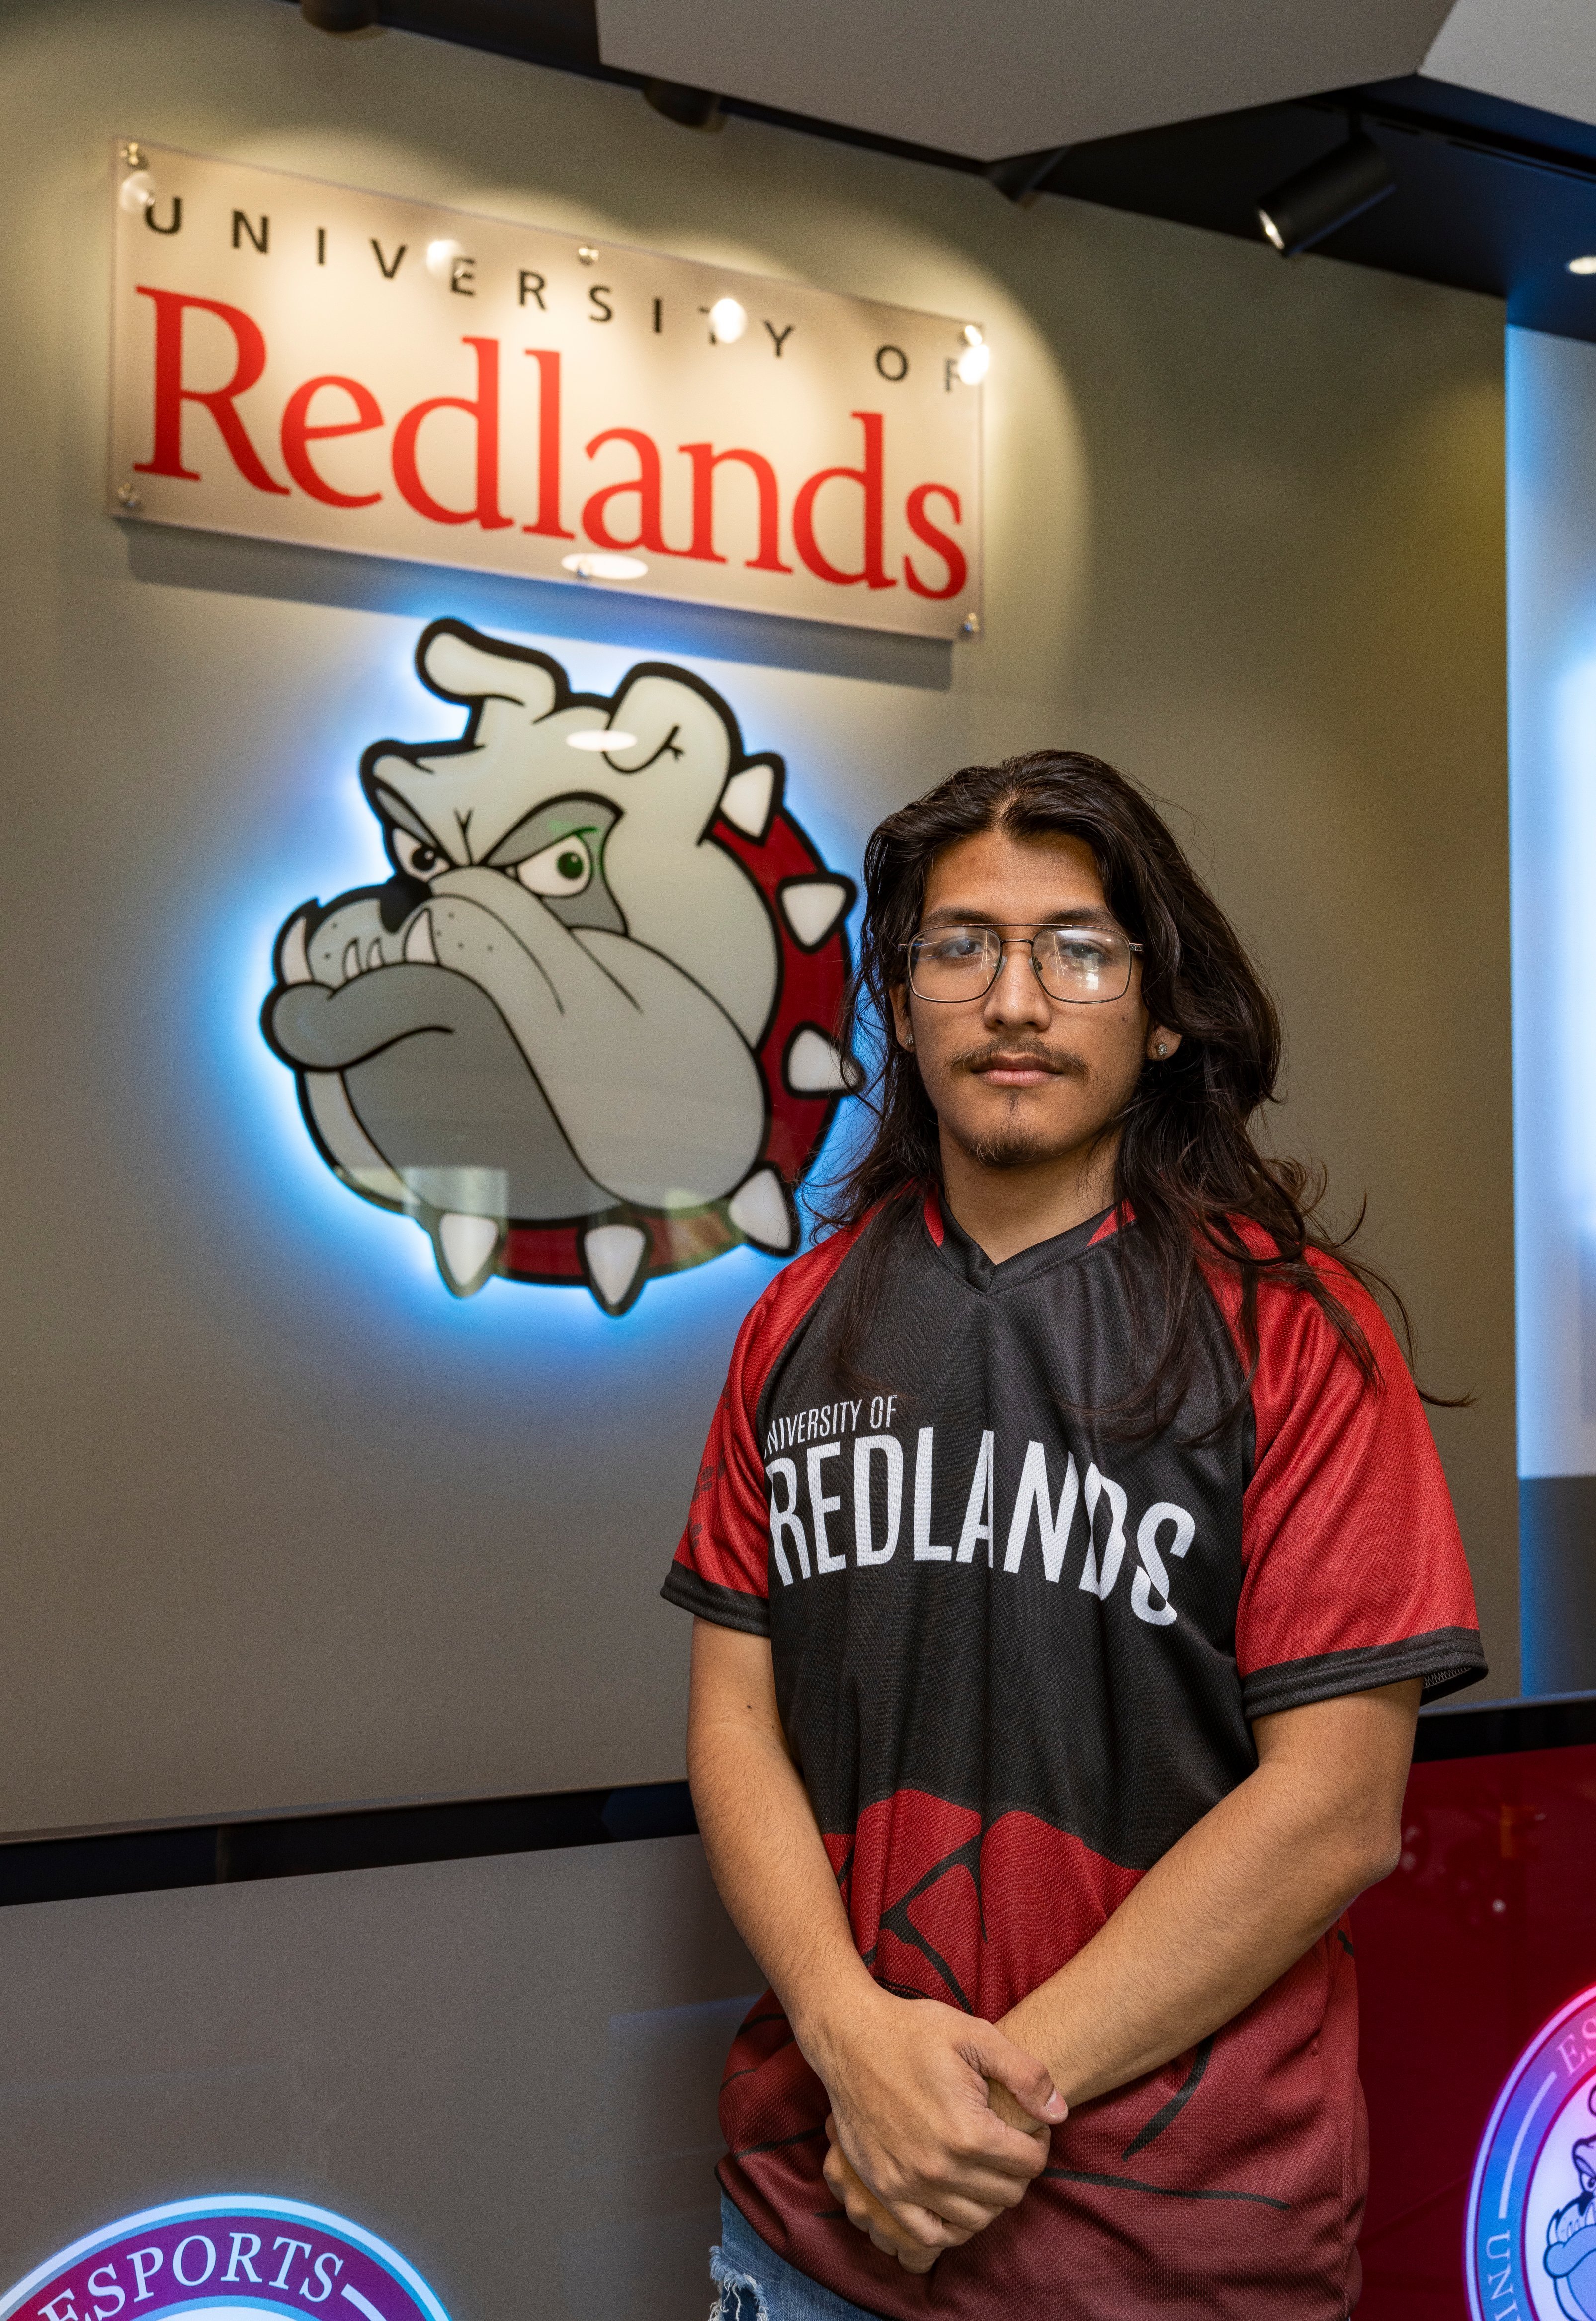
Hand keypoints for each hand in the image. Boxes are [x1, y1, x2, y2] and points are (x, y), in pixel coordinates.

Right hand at [801, 1985, 1064, 2254]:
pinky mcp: (884, 2191)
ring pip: (976, 2219)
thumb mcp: (977, 2035)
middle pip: (1008, 2194)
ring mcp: (909, 2185)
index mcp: (968, 2132)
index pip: (1031, 2163)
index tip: (1028, 2124)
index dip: (1037, 2141)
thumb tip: (1059, 2113)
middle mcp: (940, 2169)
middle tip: (1006, 2141)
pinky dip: (952, 2225)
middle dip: (1017, 2168)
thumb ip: (1026, 2075)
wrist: (849, 2038)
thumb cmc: (915, 2032)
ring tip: (983, 2163)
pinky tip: (956, 2196)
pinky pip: (931, 2235)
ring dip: (989, 2195)